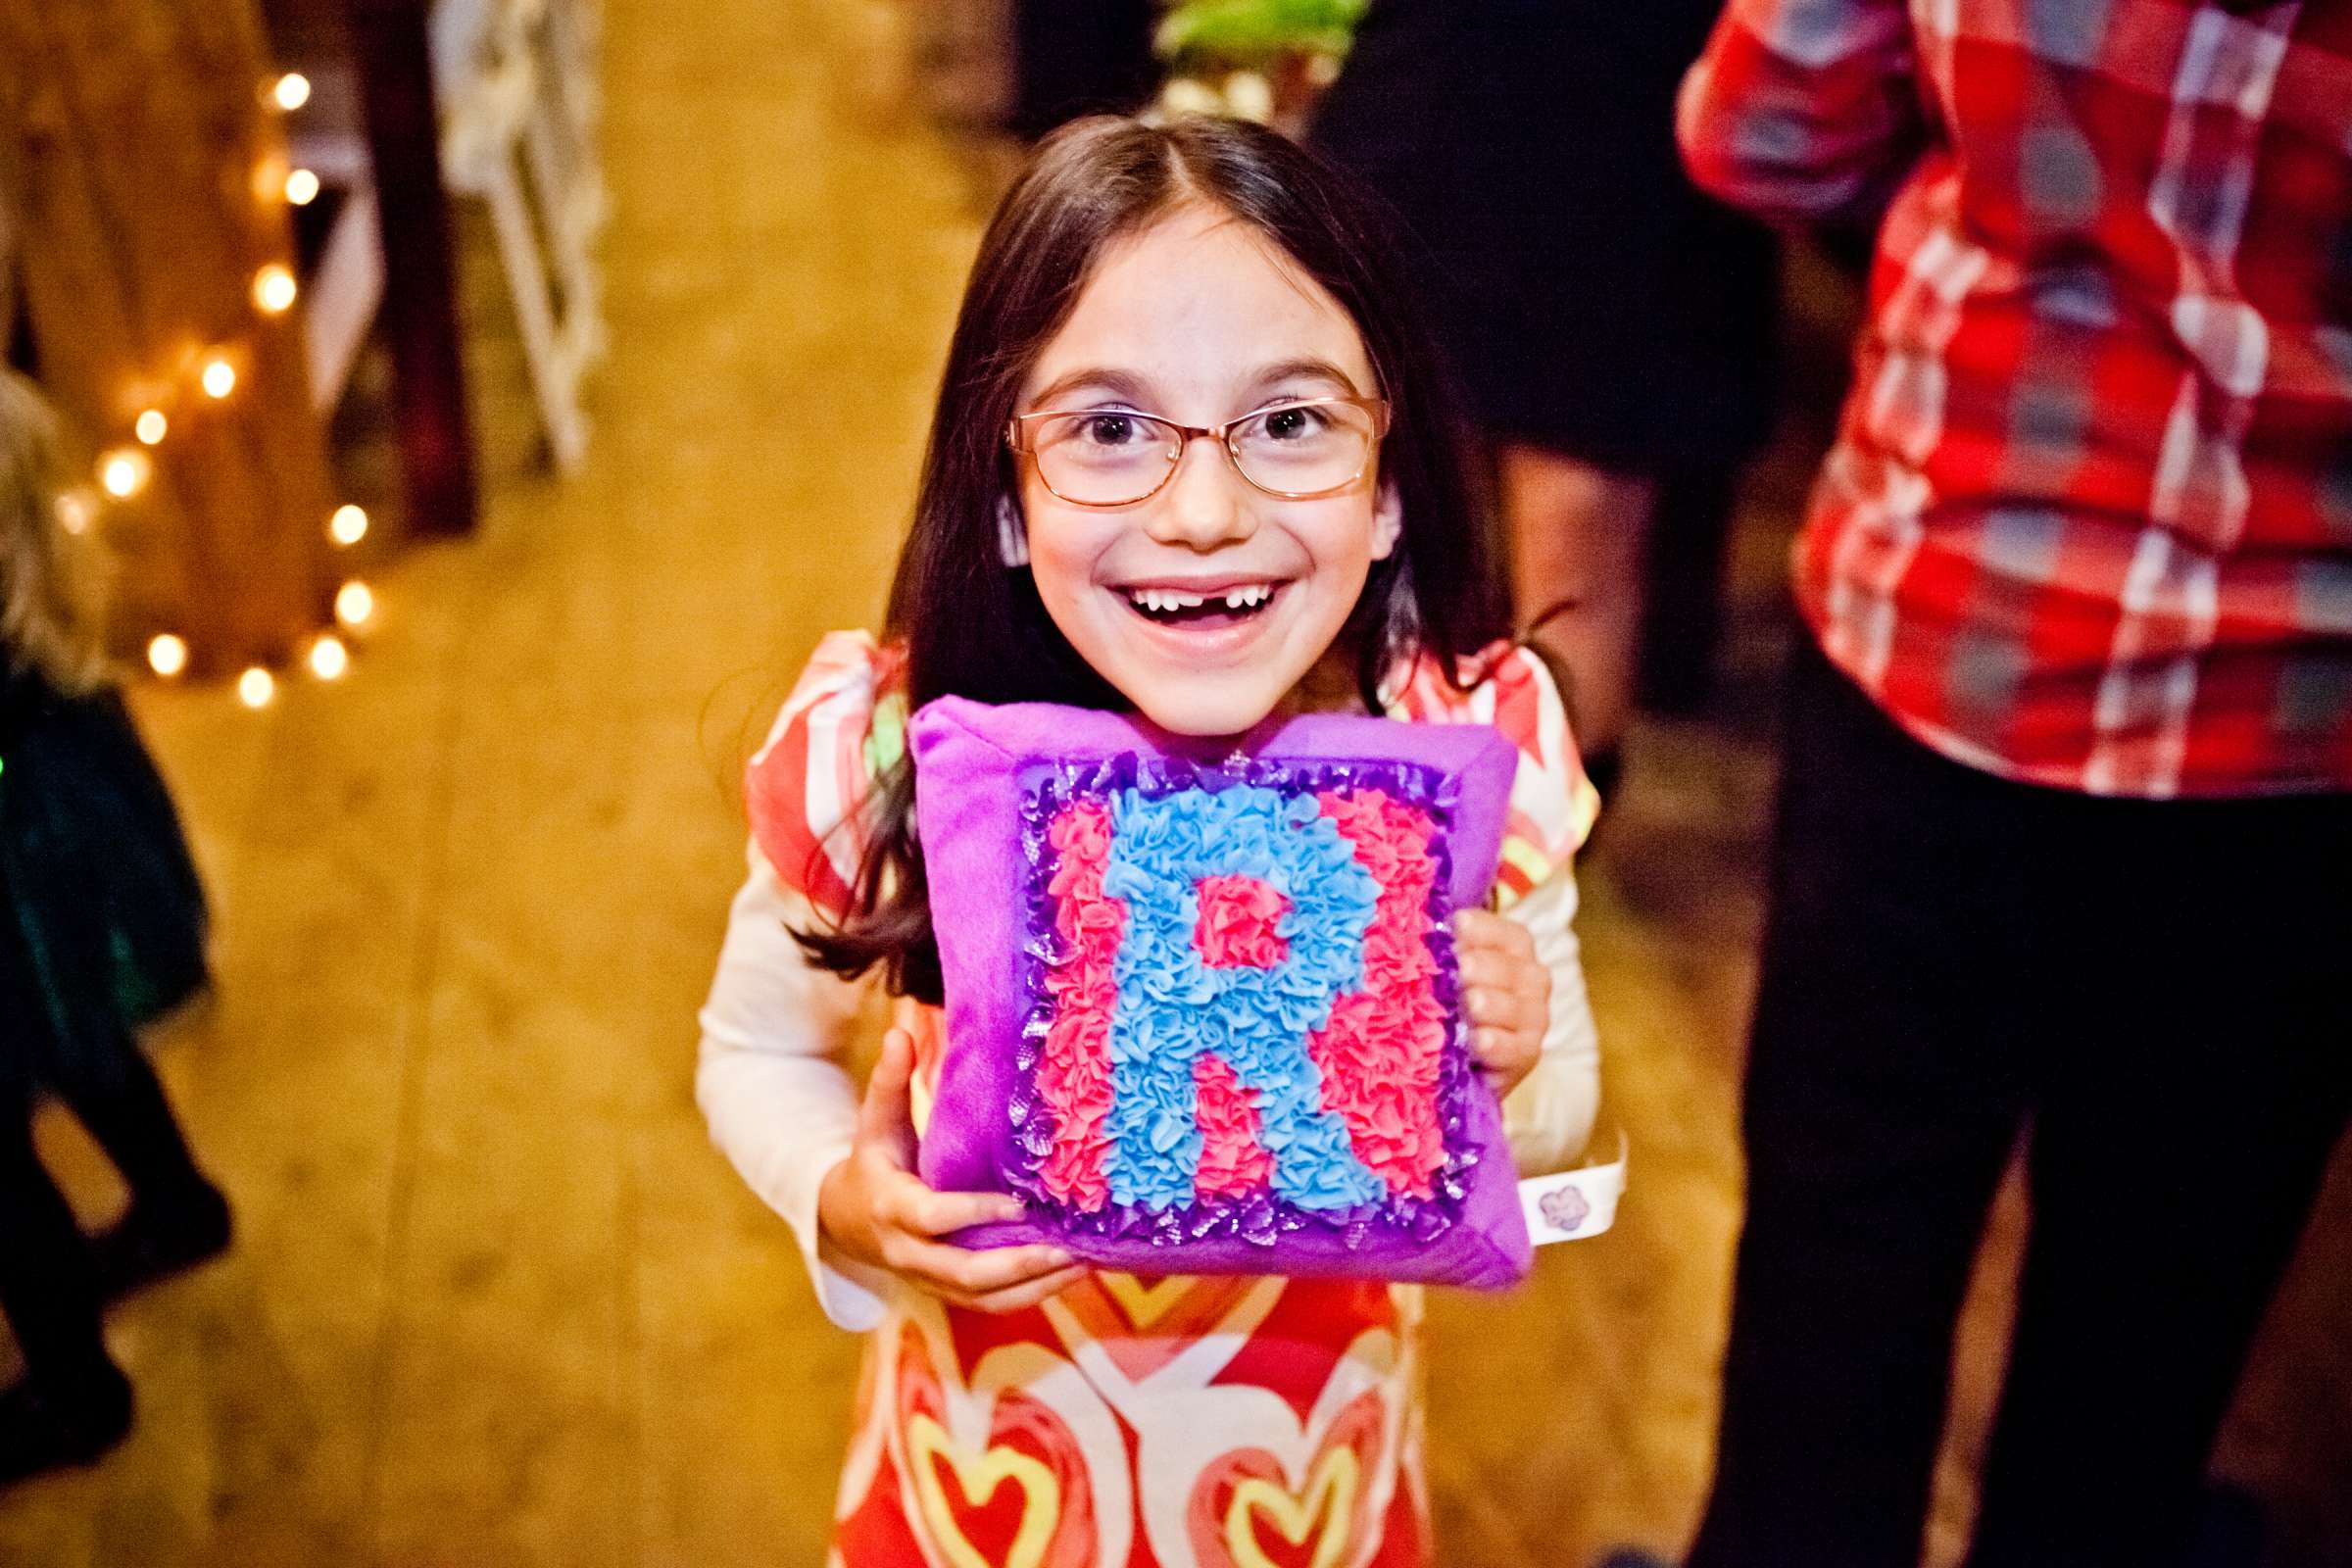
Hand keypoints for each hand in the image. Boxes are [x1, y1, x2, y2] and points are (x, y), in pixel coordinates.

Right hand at [817, 1026, 1088, 1312]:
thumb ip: (890, 1081)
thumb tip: (899, 1030)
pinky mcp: (949, 1293)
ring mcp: (930, 1279)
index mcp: (893, 1207)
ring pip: (984, 1297)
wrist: (846, 1222)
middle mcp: (910, 1253)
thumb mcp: (875, 1121)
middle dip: (1017, 1263)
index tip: (1021, 1201)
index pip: (935, 1217)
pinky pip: (993, 1306)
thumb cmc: (873, 1161)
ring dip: (1036, 1286)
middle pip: (965, 1272)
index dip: (975, 1212)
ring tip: (1085, 1262)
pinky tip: (1072, 1273)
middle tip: (1066, 1246)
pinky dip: (1033, 1295)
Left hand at [1453, 908, 1549, 1097]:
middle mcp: (1530, 981)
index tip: (1458, 924)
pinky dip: (1498, 1045)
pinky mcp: (1527, 1055)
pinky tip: (1480, 1040)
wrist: (1465, 1059)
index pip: (1507, 935)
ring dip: (1492, 1005)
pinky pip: (1517, 1049)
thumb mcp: (1444, 971)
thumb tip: (1410, 928)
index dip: (1483, 929)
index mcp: (1514, 950)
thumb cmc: (1449, 1000)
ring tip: (1471, 1003)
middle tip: (1462, 966)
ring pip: (1516, 1008)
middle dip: (1485, 966)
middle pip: (1511, 969)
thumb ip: (1440, 952)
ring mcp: (1533, 1019)